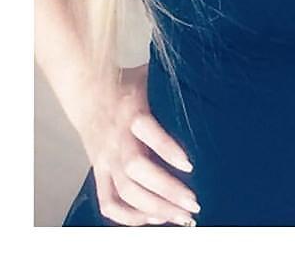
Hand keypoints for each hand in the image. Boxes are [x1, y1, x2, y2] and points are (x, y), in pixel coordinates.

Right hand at [76, 63, 199, 225]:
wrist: (86, 92)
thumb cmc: (127, 85)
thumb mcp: (150, 76)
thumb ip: (172, 84)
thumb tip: (207, 82)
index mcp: (130, 109)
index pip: (146, 130)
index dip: (167, 149)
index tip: (190, 165)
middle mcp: (116, 136)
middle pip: (136, 169)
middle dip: (166, 190)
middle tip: (194, 202)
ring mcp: (105, 157)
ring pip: (125, 191)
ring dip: (154, 208)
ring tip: (181, 216)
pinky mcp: (98, 171)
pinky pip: (108, 202)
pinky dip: (128, 217)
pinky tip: (152, 219)